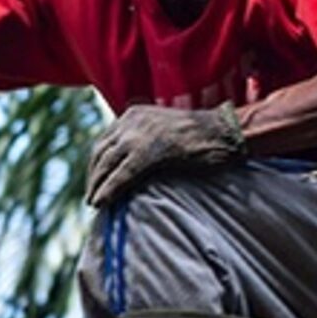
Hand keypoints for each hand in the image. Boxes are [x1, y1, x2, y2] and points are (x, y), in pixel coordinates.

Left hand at [86, 102, 243, 207]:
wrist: (225, 132)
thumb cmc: (201, 135)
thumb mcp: (163, 130)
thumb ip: (144, 139)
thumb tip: (127, 164)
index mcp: (133, 114)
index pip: (104, 141)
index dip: (96, 163)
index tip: (94, 180)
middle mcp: (130, 121)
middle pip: (100, 152)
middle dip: (94, 176)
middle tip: (91, 196)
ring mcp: (139, 135)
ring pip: (106, 164)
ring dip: (97, 186)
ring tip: (94, 203)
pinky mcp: (149, 152)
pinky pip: (121, 175)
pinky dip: (109, 190)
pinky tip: (102, 203)